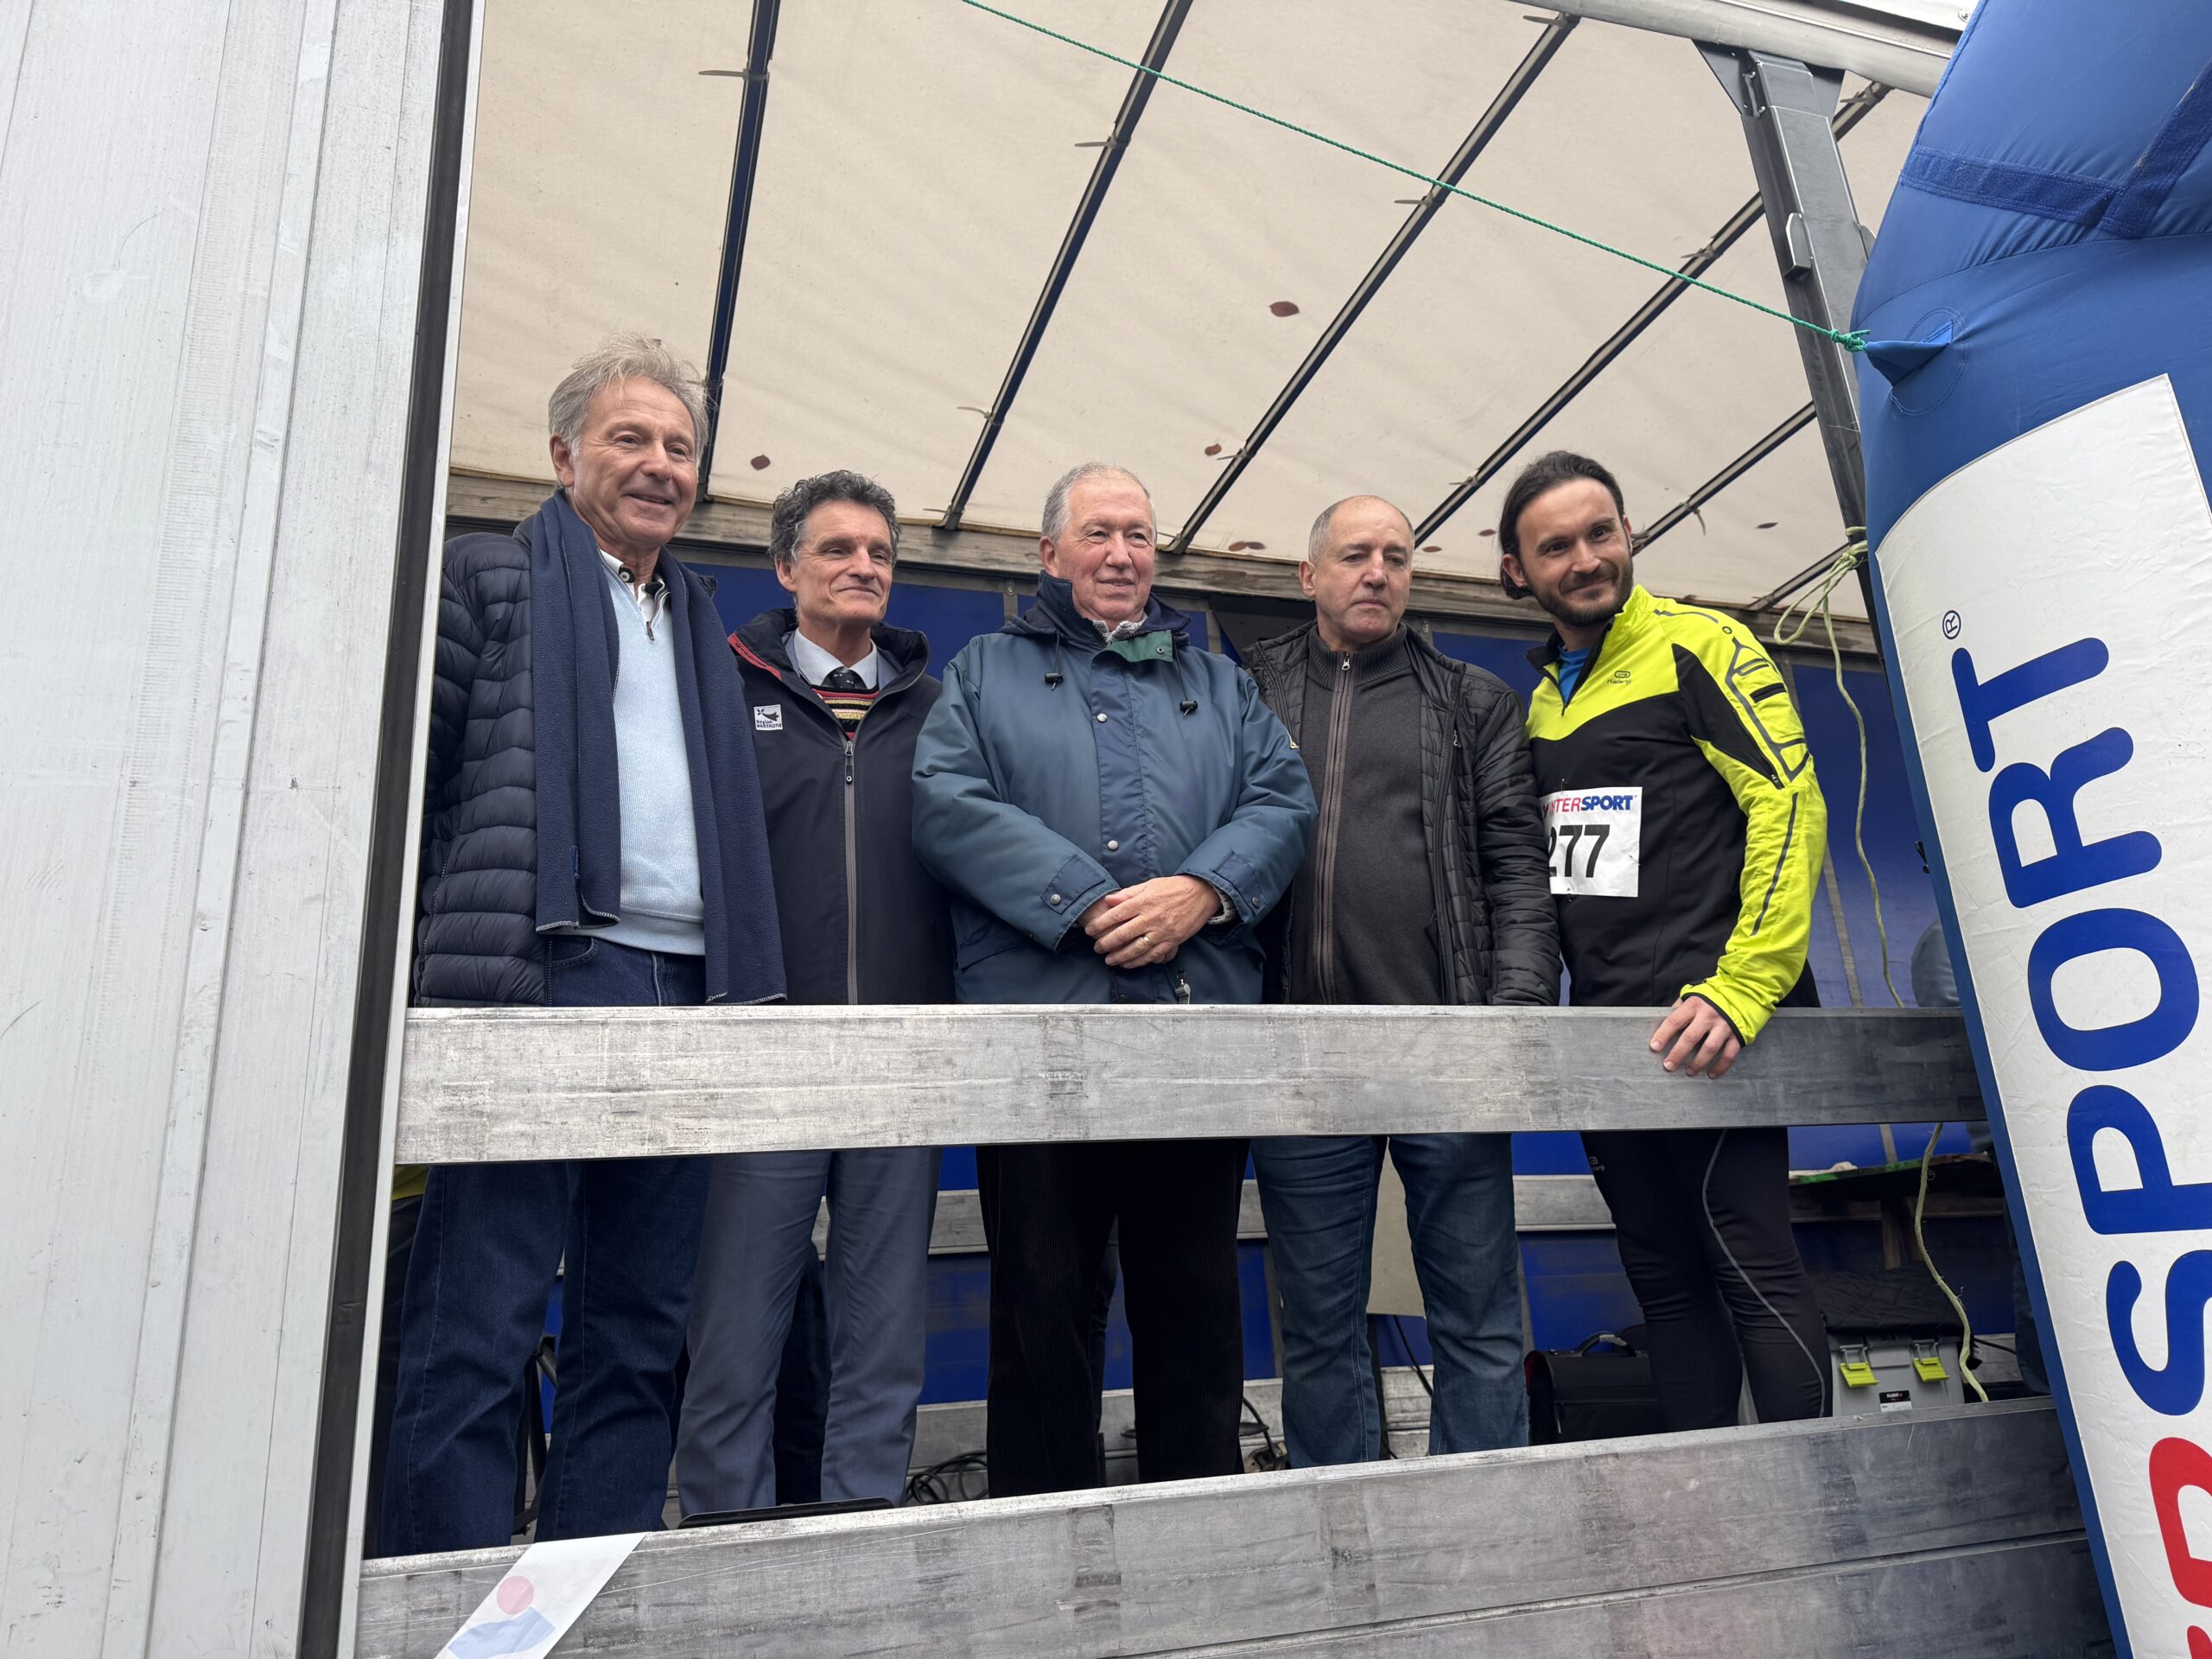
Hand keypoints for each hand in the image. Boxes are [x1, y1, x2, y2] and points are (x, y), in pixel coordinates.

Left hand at [1080, 876, 1221, 968]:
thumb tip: (1109, 900)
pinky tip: (1128, 964)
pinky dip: (1139, 961)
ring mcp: (1162, 930)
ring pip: (1137, 948)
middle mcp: (1152, 917)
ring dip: (1120, 956)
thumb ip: (1128, 893)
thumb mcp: (1149, 885)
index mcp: (1144, 901)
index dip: (1101, 924)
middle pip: (1124, 933)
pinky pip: (1152, 955)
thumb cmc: (1173, 888)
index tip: (1090, 930)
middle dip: (1107, 943)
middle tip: (1097, 948)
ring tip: (1109, 960)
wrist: (1201, 894)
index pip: (1117, 914)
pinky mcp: (1172, 940)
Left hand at [1650, 995, 1742, 1078]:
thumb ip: (1679, 1009)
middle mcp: (1709, 1015)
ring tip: (1689, 1072)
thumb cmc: (1710, 998)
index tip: (1654, 1047)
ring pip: (1709, 1048)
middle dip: (1677, 1054)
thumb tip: (1663, 1025)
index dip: (1663, 1035)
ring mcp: (1724, 1025)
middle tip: (1668, 1066)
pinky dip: (1721, 1066)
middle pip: (1690, 1037)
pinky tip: (1711, 1074)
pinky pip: (1729, 1054)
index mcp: (1694, 1005)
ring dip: (1698, 1063)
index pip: (1674, 1021)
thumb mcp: (1693, 997)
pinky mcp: (1737, 1034)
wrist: (1741, 993)